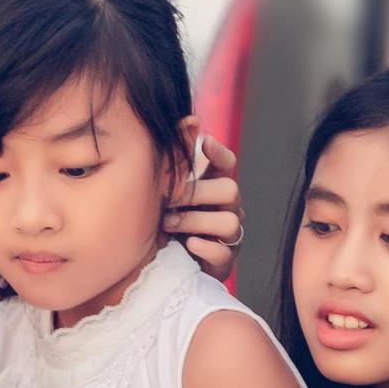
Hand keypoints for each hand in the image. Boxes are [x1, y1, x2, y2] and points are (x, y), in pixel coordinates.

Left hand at [166, 137, 242, 278]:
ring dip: (194, 221)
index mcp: (212, 188)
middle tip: (167, 199)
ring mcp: (227, 237)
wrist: (157, 265)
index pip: (227, 165)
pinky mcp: (223, 263)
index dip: (220, 153)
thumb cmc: (161, 223)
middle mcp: (226, 209)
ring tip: (167, 225)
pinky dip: (205, 247)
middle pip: (231, 190)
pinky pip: (224, 253)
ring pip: (230, 222)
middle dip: (197, 193)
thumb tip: (184, 123)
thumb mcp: (163, 194)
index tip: (204, 143)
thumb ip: (173, 166)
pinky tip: (187, 245)